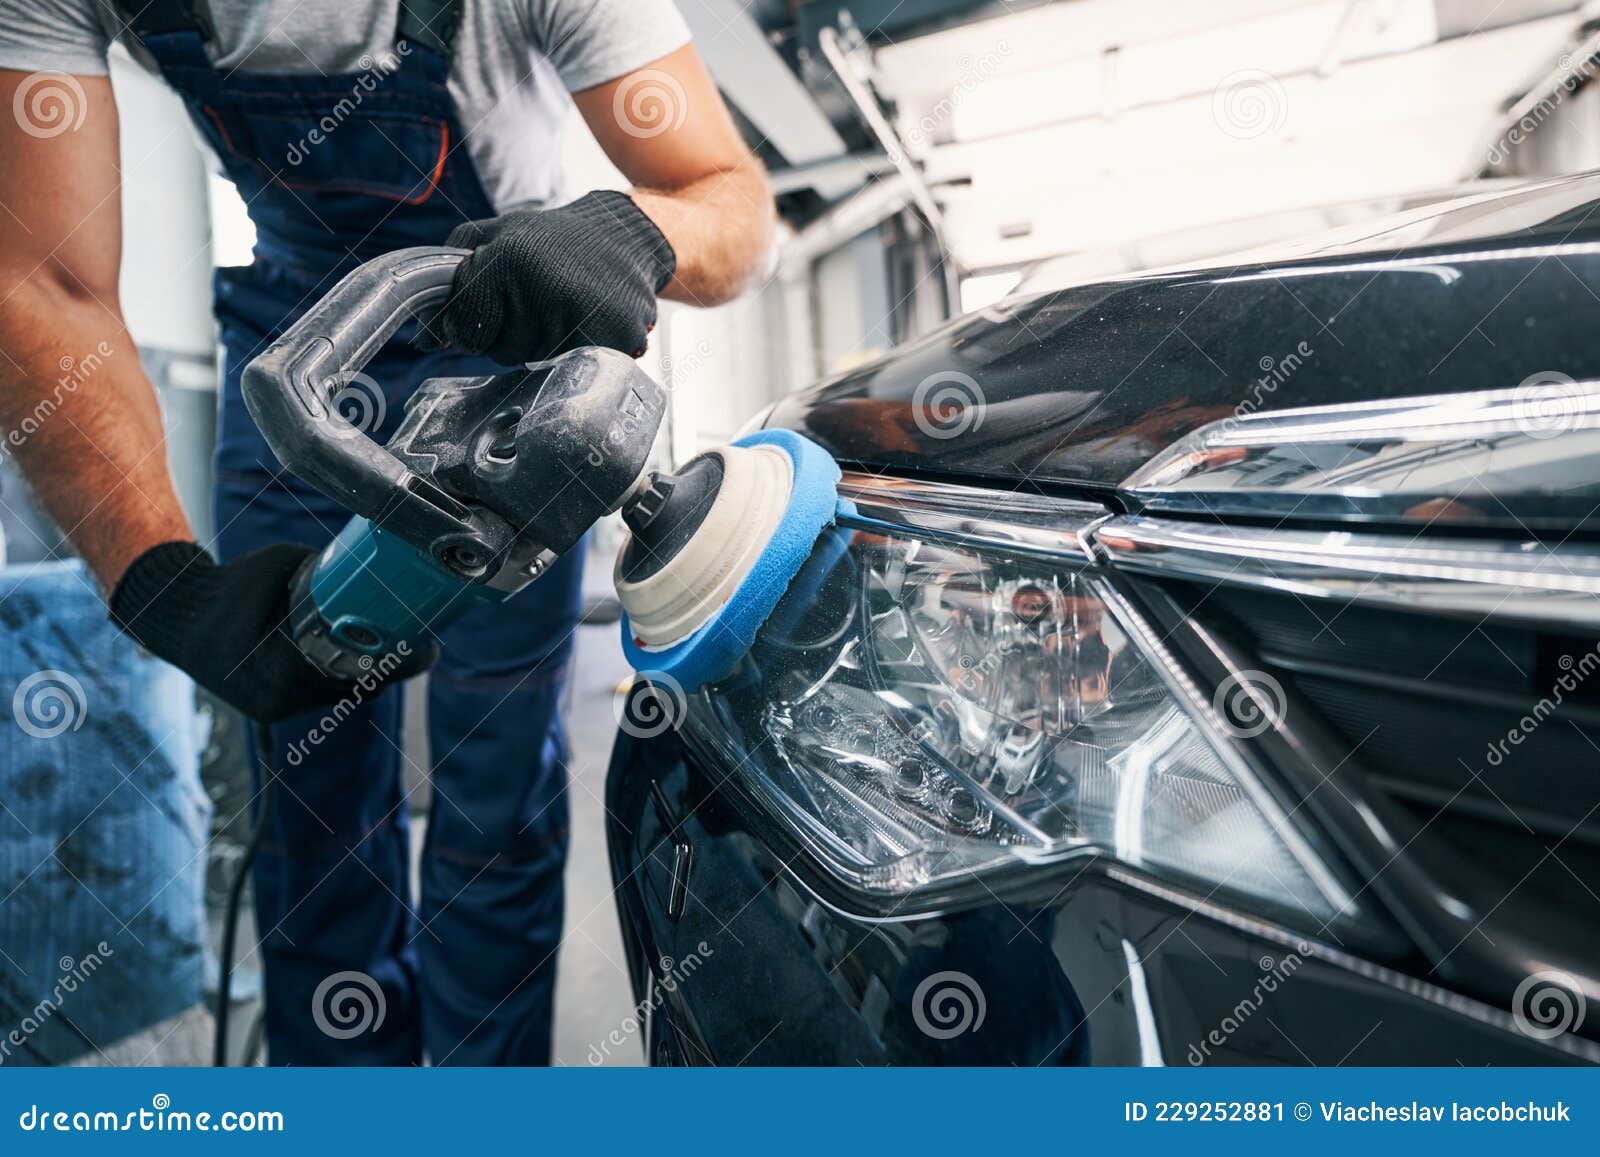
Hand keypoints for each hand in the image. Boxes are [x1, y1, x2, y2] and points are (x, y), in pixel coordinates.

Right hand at [108, 542, 434, 722]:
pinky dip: (342, 678)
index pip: (358, 673)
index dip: (400, 663)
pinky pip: (321, 695)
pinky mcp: (273, 708)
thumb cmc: (229, 587)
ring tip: (400, 650)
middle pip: (358, 688)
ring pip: (342, 695)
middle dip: (392, 669)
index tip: (428, 649)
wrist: (177, 617)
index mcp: (281, 665)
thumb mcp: (279, 565)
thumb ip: (323, 569)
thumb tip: (373, 558)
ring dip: (371, 676)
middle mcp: (280, 695)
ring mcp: (276, 707)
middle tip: (423, 646)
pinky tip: (363, 657)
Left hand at [418, 191, 675, 364]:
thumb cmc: (550, 239)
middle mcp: (546, 289)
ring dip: (544, 346)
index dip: (475, 324)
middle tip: (538, 301)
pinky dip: (576, 356)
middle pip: (502, 353)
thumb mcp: (494, 235)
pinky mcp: (617, 339)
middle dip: (513, 335)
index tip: (496, 305)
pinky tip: (585, 326)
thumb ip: (451, 278)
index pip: (467, 330)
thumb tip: (423, 340)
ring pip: (537, 365)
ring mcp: (584, 317)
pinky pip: (574, 371)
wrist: (625, 235)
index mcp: (510, 260)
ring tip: (564, 310)